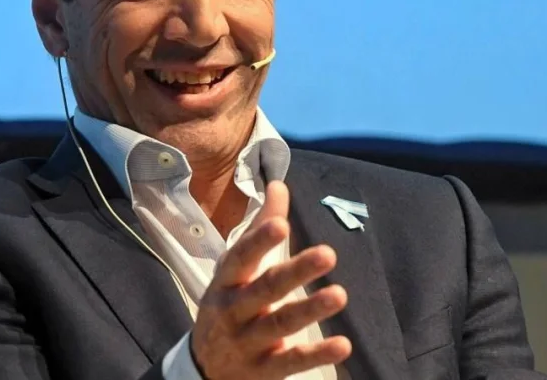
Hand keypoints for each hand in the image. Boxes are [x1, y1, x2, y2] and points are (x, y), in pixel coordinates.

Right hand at [190, 181, 351, 379]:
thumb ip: (259, 228)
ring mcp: (246, 342)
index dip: (259, 241)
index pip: (241, 257)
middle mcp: (233, 310)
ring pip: (279, 325)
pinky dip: (316, 355)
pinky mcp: (263, 370)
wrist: (203, 369)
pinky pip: (290, 362)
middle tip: (328, 254)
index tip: (282, 224)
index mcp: (227, 281)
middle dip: (295, 272)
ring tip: (340, 294)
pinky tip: (342, 345)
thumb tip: (279, 185)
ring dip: (309, 310)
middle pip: (264, 289)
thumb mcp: (235, 268)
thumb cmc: (227, 305)